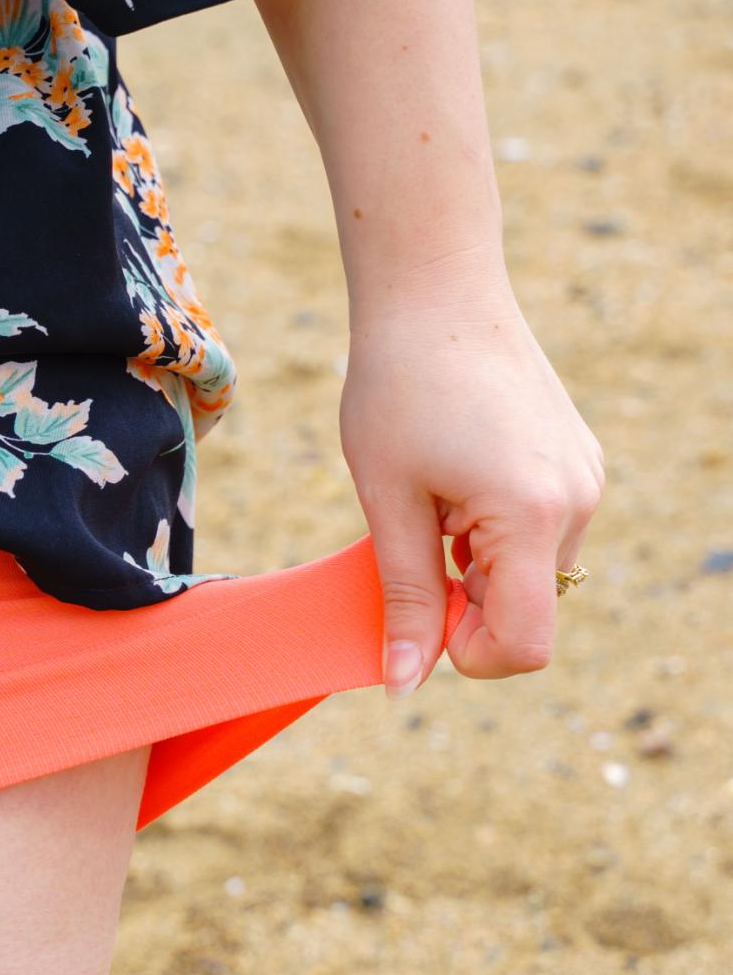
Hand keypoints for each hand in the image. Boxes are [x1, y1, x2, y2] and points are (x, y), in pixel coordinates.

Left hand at [339, 281, 604, 695]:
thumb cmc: (397, 389)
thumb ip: (405, 598)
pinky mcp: (580, 460)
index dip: (469, 656)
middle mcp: (577, 501)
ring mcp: (586, 478)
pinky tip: (460, 478)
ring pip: (536, 574)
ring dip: (481, 567)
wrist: (435, 291)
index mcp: (532, 515)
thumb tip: (403, 683)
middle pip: (531, 611)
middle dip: (469, 605)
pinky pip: (543, 532)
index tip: (421, 617)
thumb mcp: (388, 502)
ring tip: (435, 498)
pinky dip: (498, 534)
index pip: (525, 644)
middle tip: (413, 540)